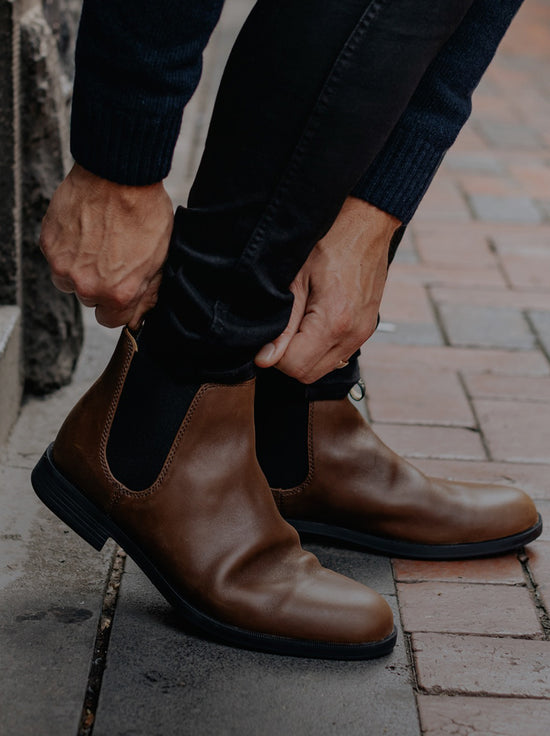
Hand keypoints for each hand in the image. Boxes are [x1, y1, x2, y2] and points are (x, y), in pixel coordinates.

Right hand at [40, 163, 173, 328]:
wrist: (119, 173)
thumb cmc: (144, 212)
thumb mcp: (159, 259)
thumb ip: (146, 292)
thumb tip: (139, 315)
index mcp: (118, 294)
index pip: (111, 320)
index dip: (119, 304)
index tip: (122, 287)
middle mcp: (87, 285)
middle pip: (90, 299)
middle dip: (101, 283)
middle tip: (113, 255)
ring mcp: (64, 265)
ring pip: (69, 280)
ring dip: (80, 268)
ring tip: (98, 241)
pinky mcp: (49, 244)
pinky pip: (57, 257)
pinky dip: (68, 247)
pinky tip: (85, 229)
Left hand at [255, 197, 399, 382]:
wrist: (366, 224)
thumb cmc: (330, 241)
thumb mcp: (295, 279)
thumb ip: (282, 324)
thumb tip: (265, 358)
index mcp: (335, 321)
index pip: (294, 366)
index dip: (273, 356)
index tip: (266, 337)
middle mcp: (353, 334)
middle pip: (308, 374)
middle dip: (286, 359)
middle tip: (278, 330)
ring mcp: (363, 334)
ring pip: (321, 368)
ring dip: (303, 355)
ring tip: (296, 323)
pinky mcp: (366, 329)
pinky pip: (336, 355)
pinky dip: (318, 348)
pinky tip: (311, 323)